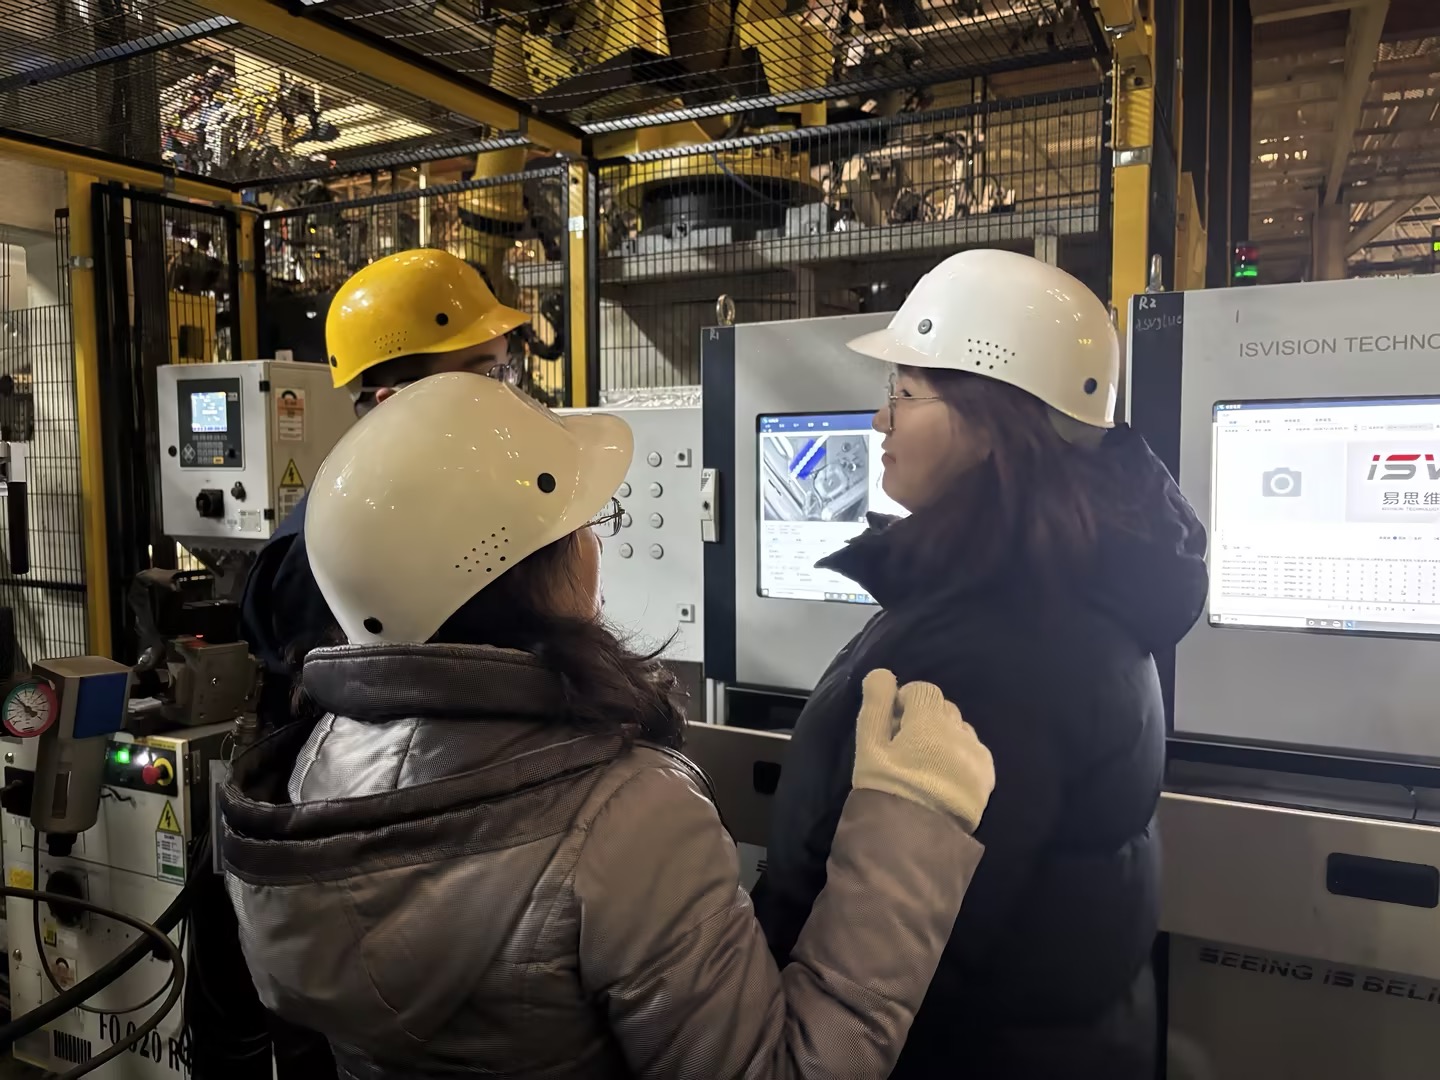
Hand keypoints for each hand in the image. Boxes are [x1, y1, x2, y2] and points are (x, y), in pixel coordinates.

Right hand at [852, 669, 994, 833]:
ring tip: (926, 763)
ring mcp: (978, 755)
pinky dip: (960, 755)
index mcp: (930, 720)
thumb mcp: (869, 746)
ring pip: (960, 729)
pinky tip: (945, 775)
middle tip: (907, 746)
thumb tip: (883, 673)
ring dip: (945, 736)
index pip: (923, 690)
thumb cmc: (886, 788)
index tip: (894, 726)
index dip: (905, 702)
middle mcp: (960, 731)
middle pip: (943, 708)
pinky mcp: (988, 777)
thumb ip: (876, 705)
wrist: (914, 842)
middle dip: (926, 718)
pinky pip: (975, 751)